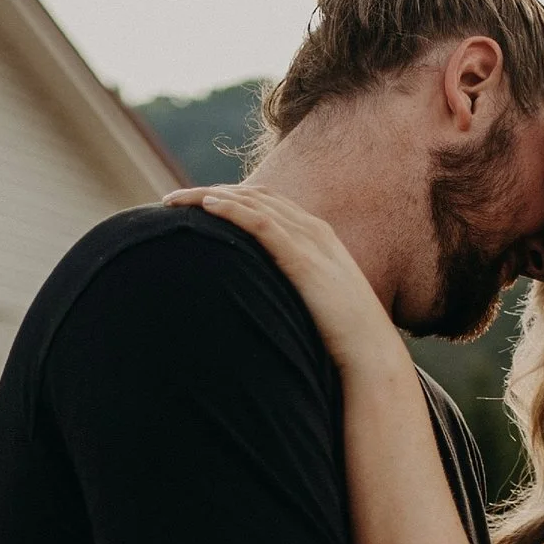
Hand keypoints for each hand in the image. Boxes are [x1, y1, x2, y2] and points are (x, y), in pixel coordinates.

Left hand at [164, 185, 402, 373]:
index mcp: (318, 237)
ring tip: (174, 200)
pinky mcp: (303, 259)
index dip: (230, 198)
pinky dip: (232, 210)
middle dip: (210, 191)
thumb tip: (263, 300)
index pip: (267, 203)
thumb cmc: (343, 336)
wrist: (370, 352)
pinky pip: (261, 223)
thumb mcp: (315, 301)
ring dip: (209, 196)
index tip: (196, 205)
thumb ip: (293, 288)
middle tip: (172, 199)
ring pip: (252, 203)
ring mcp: (310, 241)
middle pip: (254, 196)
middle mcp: (314, 230)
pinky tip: (207, 207)